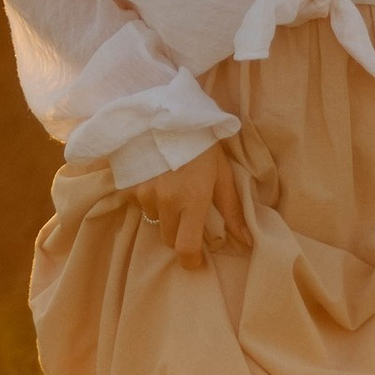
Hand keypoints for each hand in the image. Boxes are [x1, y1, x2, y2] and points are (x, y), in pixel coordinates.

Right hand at [135, 141, 241, 269]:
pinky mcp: (129, 184)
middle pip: (168, 239)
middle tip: (189, 215)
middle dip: (179, 234)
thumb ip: (232, 211)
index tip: (196, 261)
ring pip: (154, 220)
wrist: (169, 113)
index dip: (191, 261)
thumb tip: (246, 242)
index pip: (186, 247)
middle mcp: (166, 201)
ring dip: (164, 214)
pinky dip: (149, 198)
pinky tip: (158, 179)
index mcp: (193, 200)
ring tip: (173, 188)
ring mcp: (144, 193)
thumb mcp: (223, 174)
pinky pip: (139, 204)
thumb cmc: (202, 144)